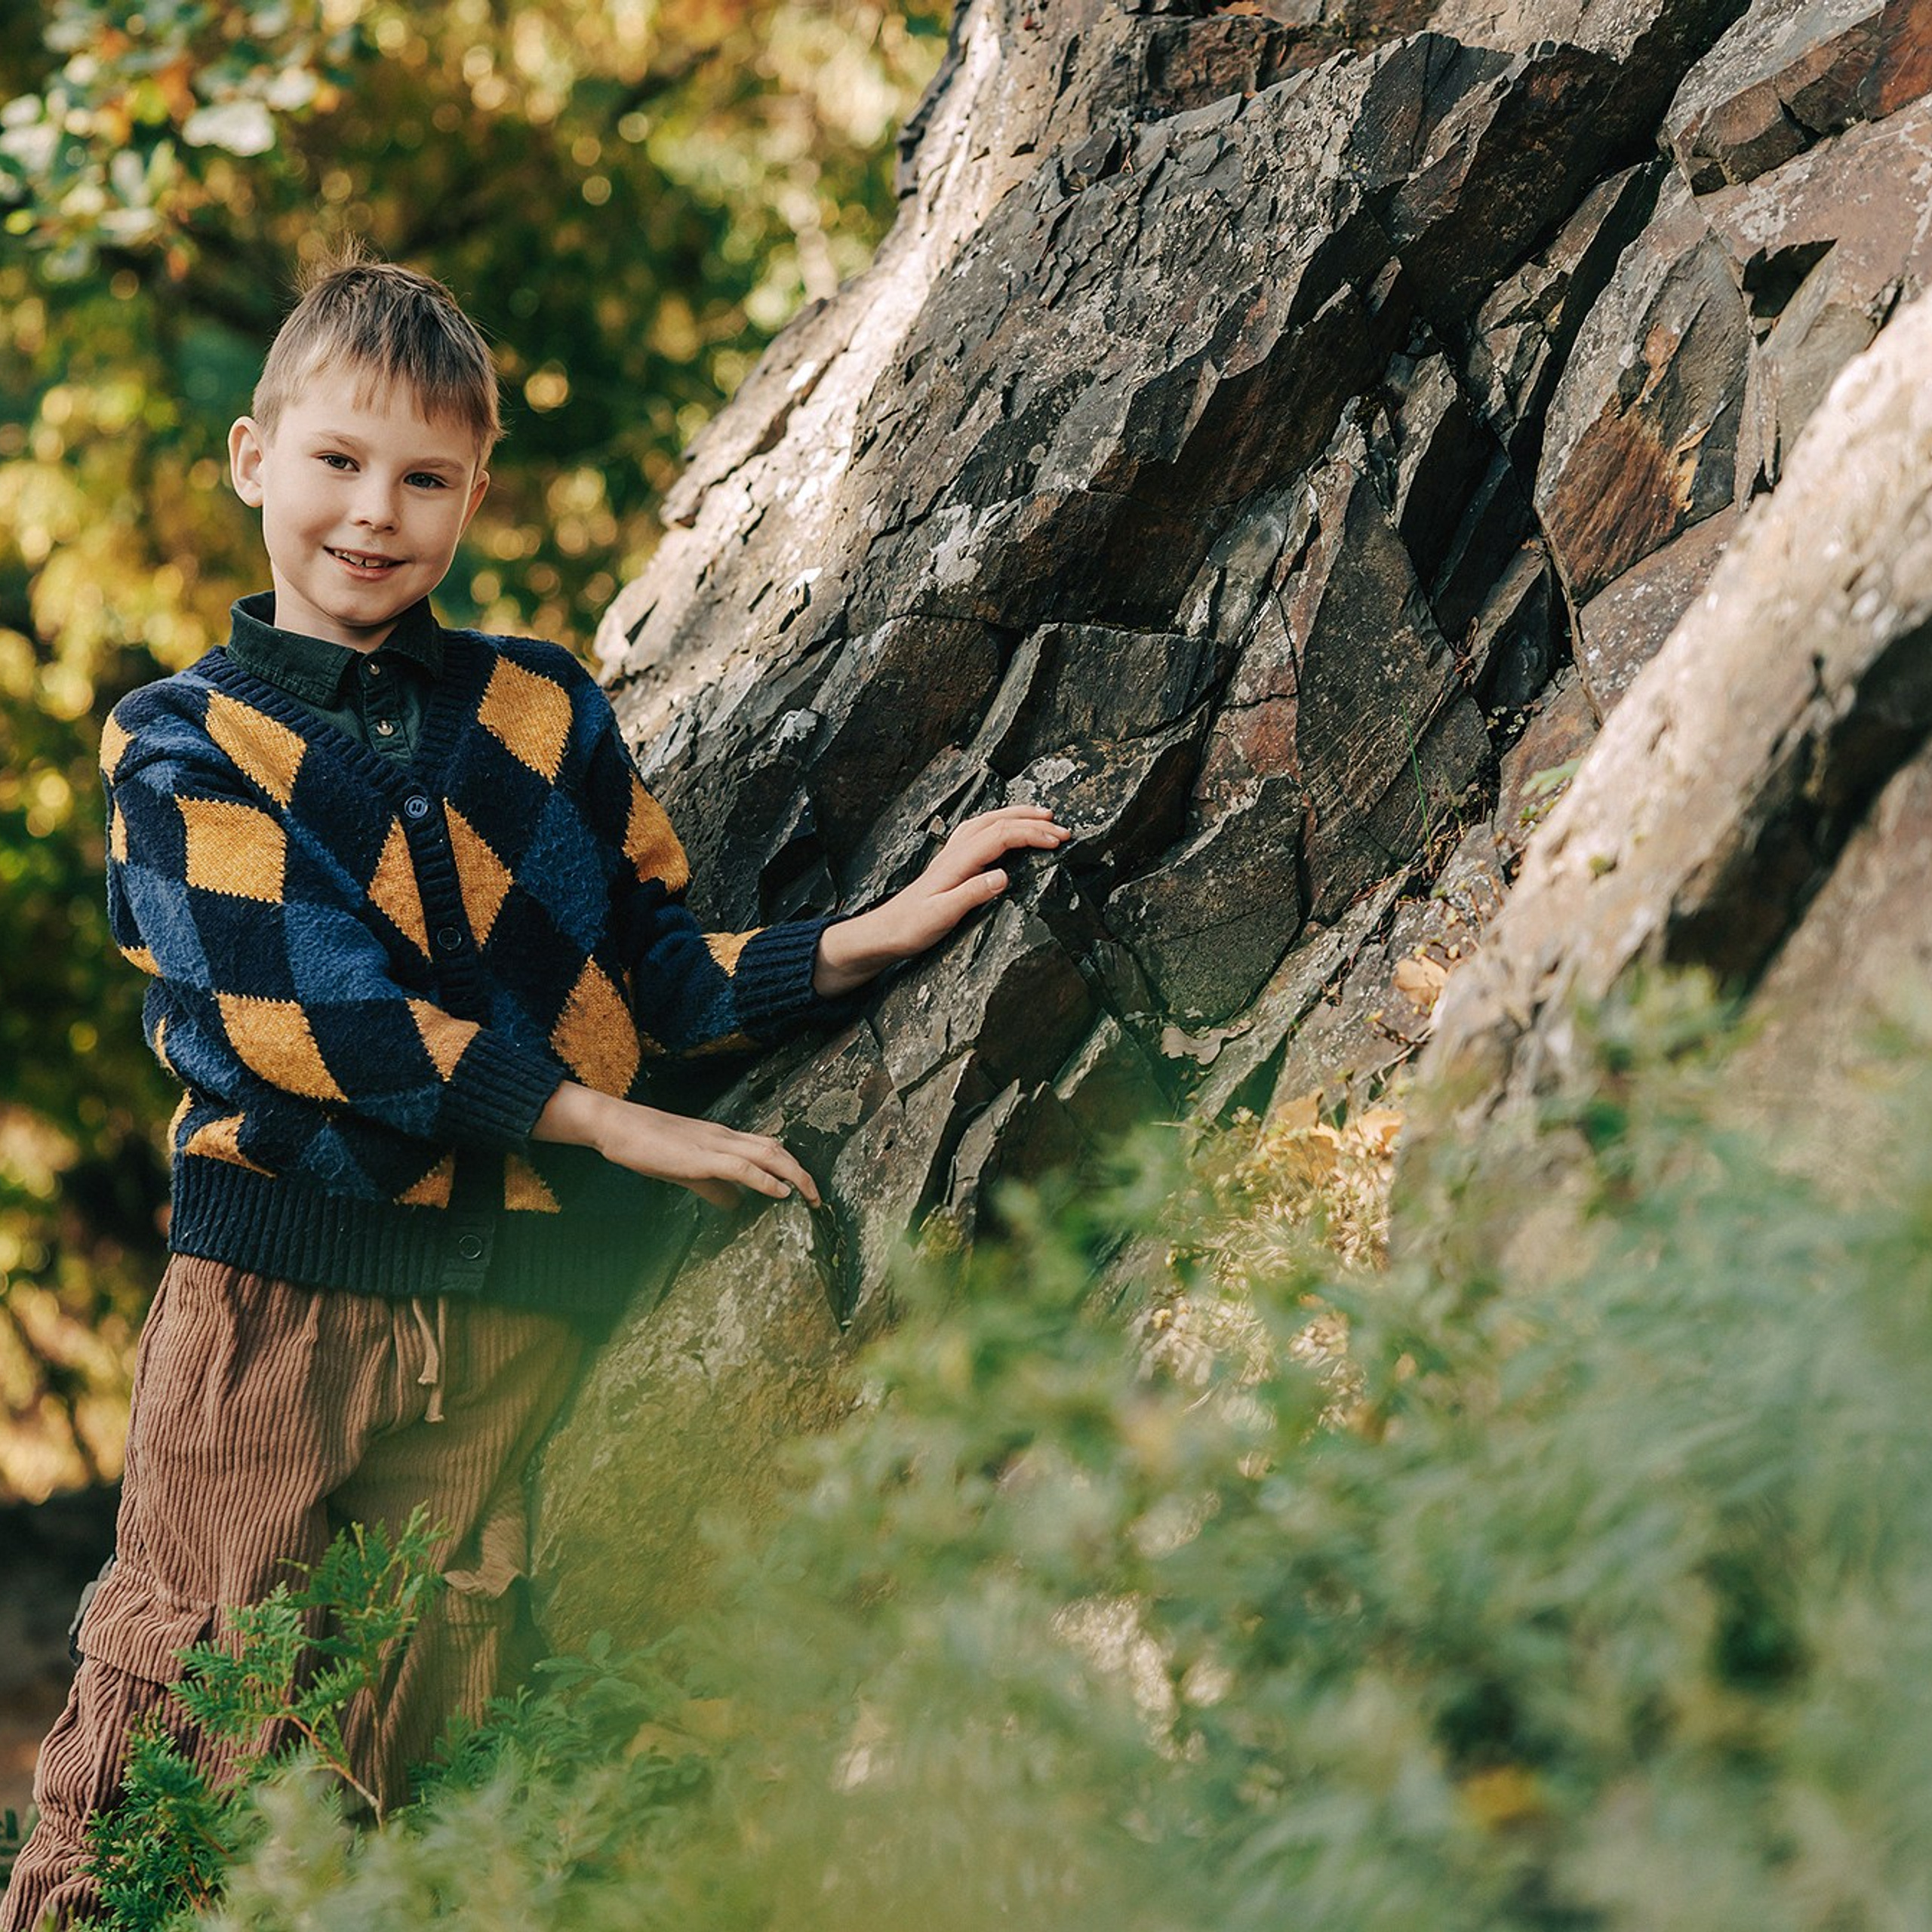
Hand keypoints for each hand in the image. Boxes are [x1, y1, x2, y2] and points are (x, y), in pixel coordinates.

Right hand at [534, 1080, 818, 1209]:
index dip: (791, 1166)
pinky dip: (766, 1181)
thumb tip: (735, 1205)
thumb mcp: (686, 1170)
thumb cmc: (647, 1146)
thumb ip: (713, 1187)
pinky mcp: (702, 1156)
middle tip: (818, 1198)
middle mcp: (726, 1137)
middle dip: (802, 1172)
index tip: (805, 1189)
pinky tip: (780, 1194)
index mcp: (723, 1138)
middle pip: (777, 1149)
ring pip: (768, 1154)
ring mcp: (715, 1144)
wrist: (618, 1125)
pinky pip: (742, 1167)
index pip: (767, 1147)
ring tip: (810, 1197)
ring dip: (795, 1175)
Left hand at [812, 804, 1070, 996]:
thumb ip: (972, 894)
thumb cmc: (911, 928)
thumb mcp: (941, 917)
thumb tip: (1004, 877)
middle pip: (997, 822)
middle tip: (1062, 830)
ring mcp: (951, 854)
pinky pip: (978, 831)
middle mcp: (954, 852)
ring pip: (987, 821)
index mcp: (956, 862)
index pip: (1000, 836)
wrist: (884, 932)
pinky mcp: (950, 862)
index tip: (1057, 841)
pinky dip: (999, 822)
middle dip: (1032, 822)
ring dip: (1017, 816)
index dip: (1031, 834)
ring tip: (1043, 817)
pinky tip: (1006, 827)